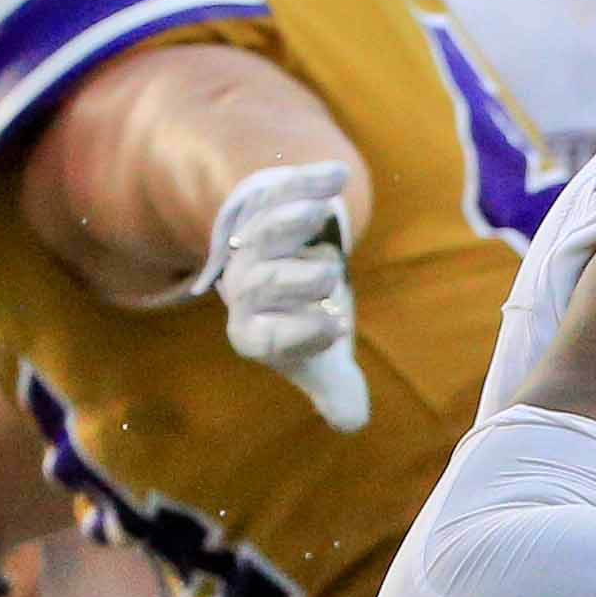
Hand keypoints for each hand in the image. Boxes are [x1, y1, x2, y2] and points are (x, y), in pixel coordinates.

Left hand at [203, 160, 369, 434]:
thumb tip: (352, 421)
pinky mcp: (267, 201)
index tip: (337, 331)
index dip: (298, 335)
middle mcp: (243, 288)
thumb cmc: (306, 322)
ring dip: (287, 221)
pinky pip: (280, 189)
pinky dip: (306, 180)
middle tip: (332, 278)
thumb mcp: (323, 360)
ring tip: (321, 212)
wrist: (281, 265)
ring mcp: (252, 242)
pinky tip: (338, 175)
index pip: (265, 337)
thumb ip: (336, 389)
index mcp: (253, 332)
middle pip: (258, 283)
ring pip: (261, 231)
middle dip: (292, 279)